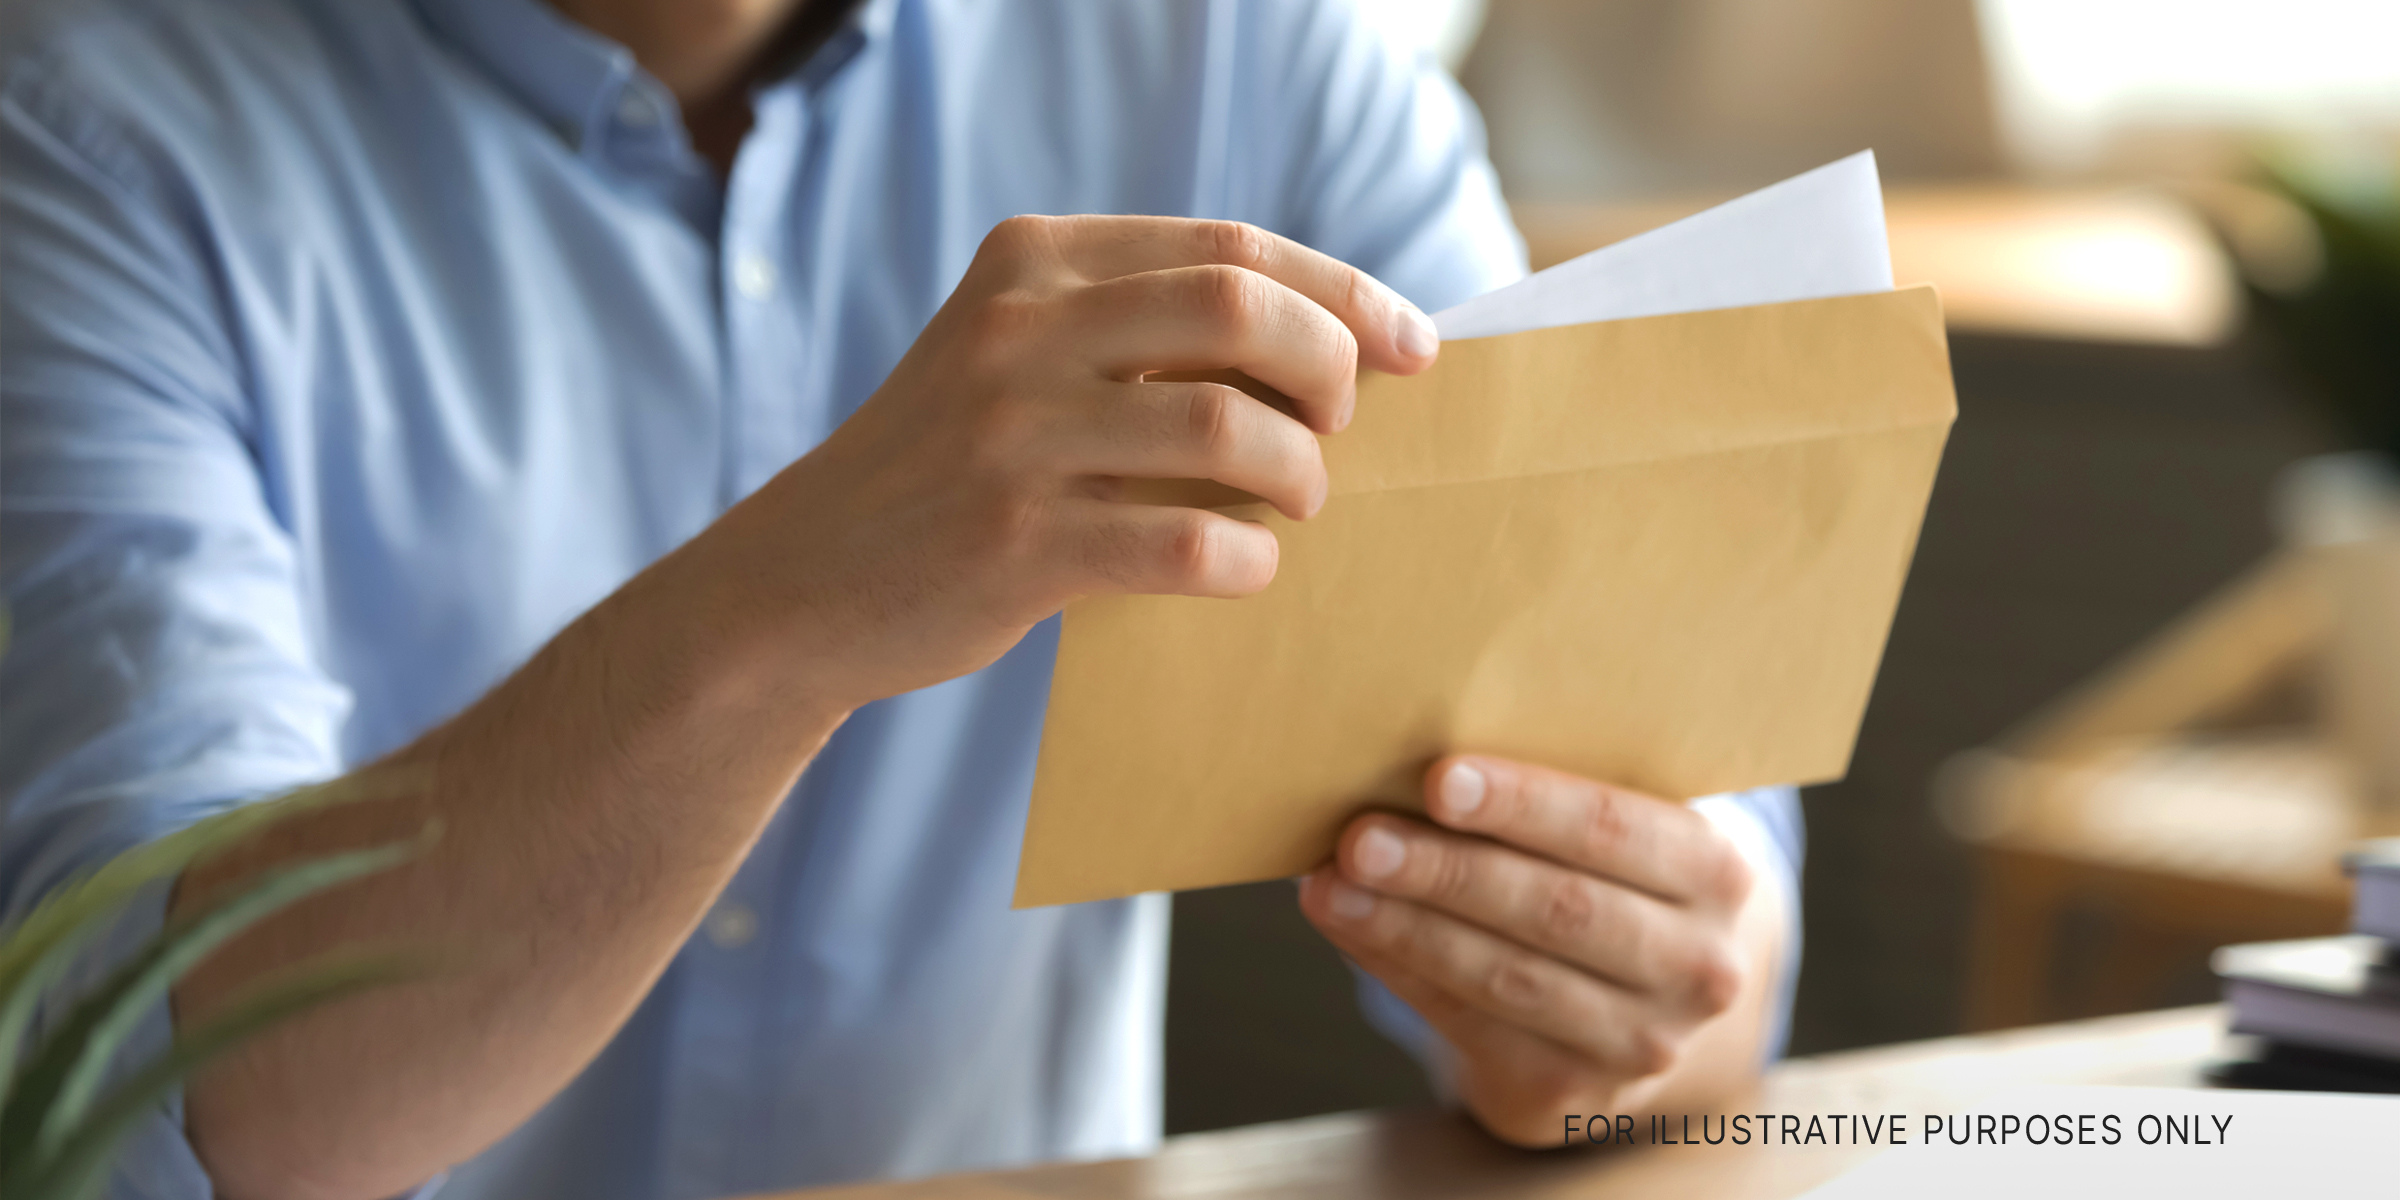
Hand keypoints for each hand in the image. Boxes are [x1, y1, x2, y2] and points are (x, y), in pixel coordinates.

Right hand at [695, 215, 1438, 712]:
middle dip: (1330, 365)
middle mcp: (1020, 331)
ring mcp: (1011, 436)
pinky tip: (1243, 569)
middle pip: (1239, 309)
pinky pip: (1185, 545)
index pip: (1229, 246)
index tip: (1412, 342)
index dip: (1342, 292)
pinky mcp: (1013, 543)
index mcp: (1034, 261)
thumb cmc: (951, 469)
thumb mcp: (1018, 355)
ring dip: (1298, 473)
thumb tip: (1332, 345)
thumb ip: (1135, 329)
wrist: (803, 580)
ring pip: (1225, 429)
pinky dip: (1245, 561)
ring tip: (1296, 502)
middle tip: (1343, 422)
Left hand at [1300, 756, 1774, 1146]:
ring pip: (1509, 977)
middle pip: (1559, 910)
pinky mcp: (1576, 1092)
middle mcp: (1699, 965)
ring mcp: (1643, 1042)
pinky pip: (1473, 1025)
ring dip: (1407, 928)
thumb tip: (1409, 753)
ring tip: (1331, 887)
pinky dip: (1400, 971)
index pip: (1614, 830)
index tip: (1437, 779)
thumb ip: (1554, 790)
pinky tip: (1349, 928)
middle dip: (1448, 872)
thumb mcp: (1618, 825)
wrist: (1652, 992)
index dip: (1525, 805)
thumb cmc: (1609, 870)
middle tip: (1360, 838)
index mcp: (1715, 871)